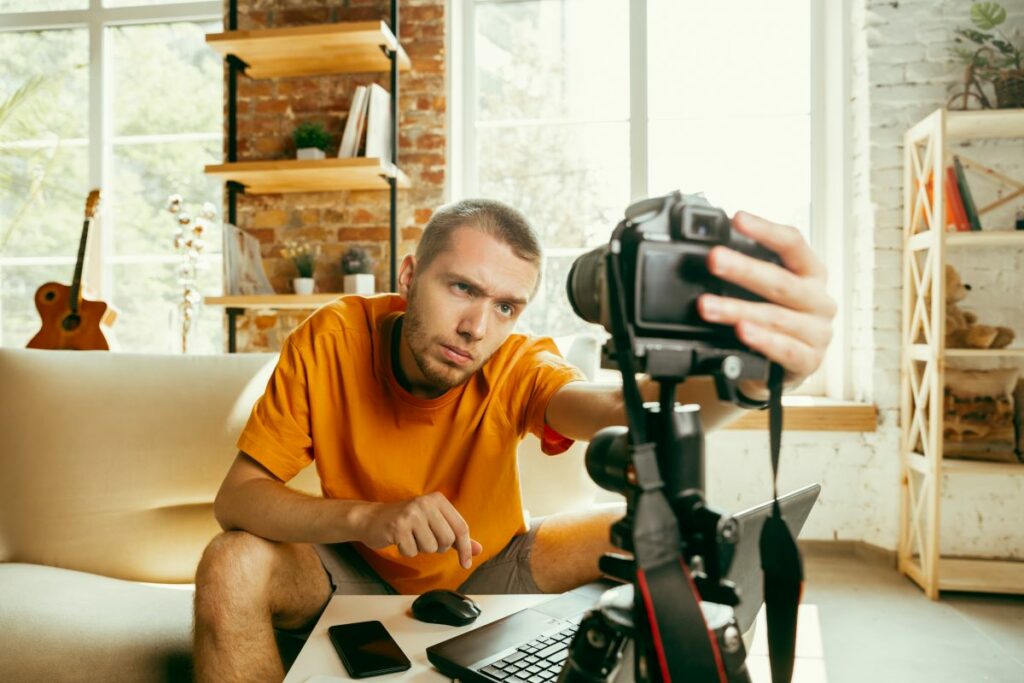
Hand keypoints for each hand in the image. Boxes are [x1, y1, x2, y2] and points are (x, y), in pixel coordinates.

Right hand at [357, 492, 483, 568]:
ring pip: (430, 548)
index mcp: (438, 500)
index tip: (466, 563)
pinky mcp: (397, 527)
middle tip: (424, 540)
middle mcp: (426, 503)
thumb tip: (478, 550)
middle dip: (437, 547)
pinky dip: (406, 551)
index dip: (466, 548)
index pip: (461, 527)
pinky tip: (399, 540)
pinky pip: (412, 552)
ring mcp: (411, 514)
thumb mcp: (434, 523)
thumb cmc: (406, 522)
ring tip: (410, 537)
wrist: (371, 519)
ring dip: (420, 549)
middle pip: (447, 540)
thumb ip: (456, 536)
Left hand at [698, 211, 835, 392]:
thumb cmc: (777, 318)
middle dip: (744, 269)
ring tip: (708, 305)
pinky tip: (741, 332)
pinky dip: (762, 340)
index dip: (766, 230)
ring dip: (738, 310)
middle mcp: (819, 300)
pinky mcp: (810, 361)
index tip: (737, 218)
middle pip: (781, 281)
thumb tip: (714, 251)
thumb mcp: (768, 290)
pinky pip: (785, 350)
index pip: (793, 244)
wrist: (787, 365)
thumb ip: (750, 271)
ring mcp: (818, 332)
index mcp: (811, 273)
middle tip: (714, 259)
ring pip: (776, 317)